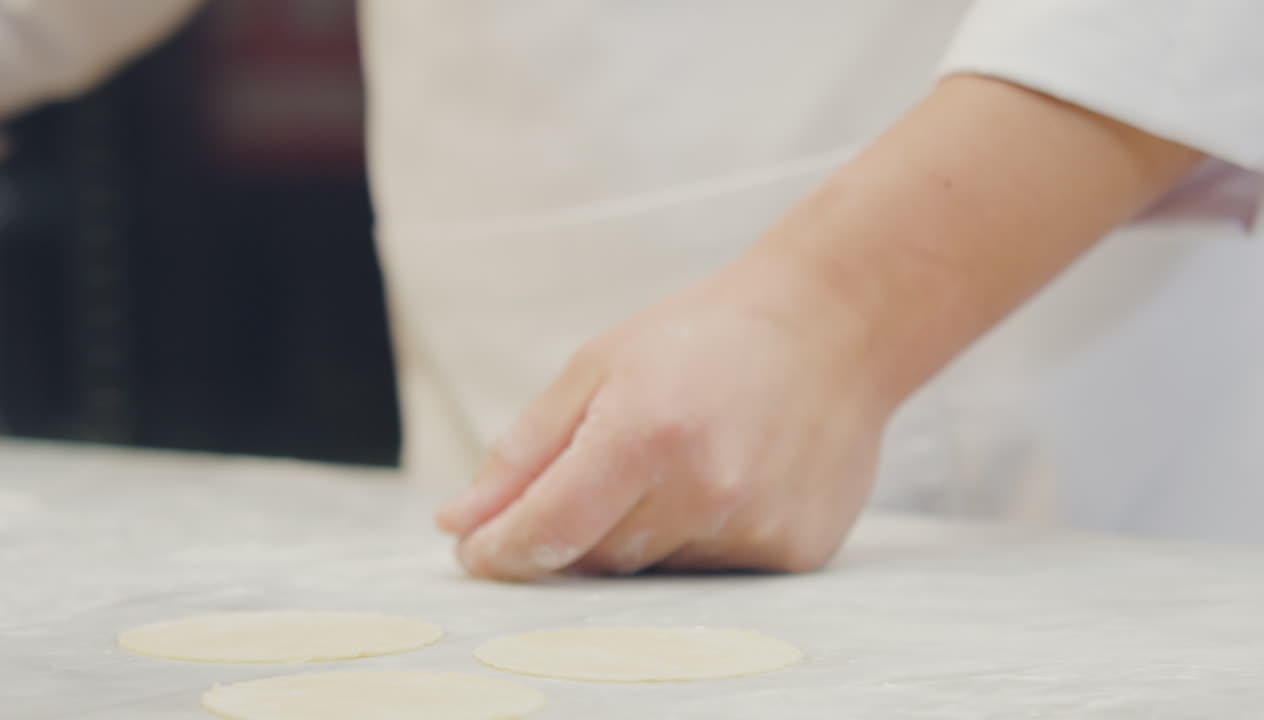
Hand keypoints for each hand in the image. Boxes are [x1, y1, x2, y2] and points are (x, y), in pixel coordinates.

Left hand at [435, 249, 891, 579]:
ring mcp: (756, 526)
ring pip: (654, 571)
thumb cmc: (703, 337)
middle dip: (571, 533)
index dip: (500, 551)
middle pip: (596, 558)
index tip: (477, 552)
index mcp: (646, 432)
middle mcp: (705, 489)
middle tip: (597, 475)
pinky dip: (697, 538)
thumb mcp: (599, 368)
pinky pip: (713, 572)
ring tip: (679, 459)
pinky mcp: (795, 550)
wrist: (833, 325)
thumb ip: (525, 451)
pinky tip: (724, 477)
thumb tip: (457, 524)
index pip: (548, 529)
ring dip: (639, 533)